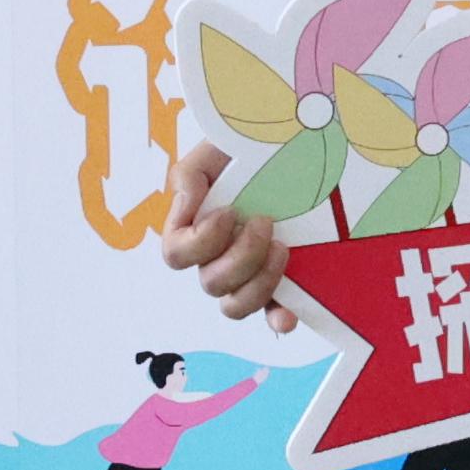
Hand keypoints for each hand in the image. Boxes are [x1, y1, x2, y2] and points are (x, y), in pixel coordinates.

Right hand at [153, 132, 289, 324]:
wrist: (292, 152)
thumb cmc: (246, 154)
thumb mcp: (213, 152)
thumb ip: (189, 174)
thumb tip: (188, 204)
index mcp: (194, 230)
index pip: (177, 255)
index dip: (201, 241)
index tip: (229, 212)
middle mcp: (216, 259)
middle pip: (211, 283)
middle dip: (241, 256)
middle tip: (265, 222)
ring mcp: (246, 276)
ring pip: (235, 305)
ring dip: (259, 283)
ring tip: (283, 249)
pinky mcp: (277, 285)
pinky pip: (271, 314)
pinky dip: (278, 318)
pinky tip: (288, 314)